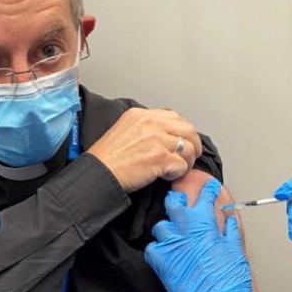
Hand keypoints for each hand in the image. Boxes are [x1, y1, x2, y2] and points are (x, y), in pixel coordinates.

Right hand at [87, 108, 202, 192]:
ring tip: (174, 169)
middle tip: (188, 157)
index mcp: (142, 115)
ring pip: (188, 148)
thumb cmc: (107, 158)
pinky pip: (182, 165)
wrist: (99, 174)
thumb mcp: (124, 129)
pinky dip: (177, 173)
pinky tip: (164, 176)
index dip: (182, 132)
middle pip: (188, 130)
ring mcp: (157, 140)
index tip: (181, 142)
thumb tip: (165, 135)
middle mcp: (151, 123)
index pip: (175, 117)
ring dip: (186, 161)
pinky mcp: (160, 158)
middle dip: (192, 145)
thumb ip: (145, 128)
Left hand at [145, 178, 260, 291]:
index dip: (206, 190)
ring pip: (160, 226)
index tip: (207, 188)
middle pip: (174, 204)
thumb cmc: (230, 279)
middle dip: (176, 200)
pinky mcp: (162, 262)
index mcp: (205, 225)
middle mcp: (186, 232)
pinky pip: (152, 249)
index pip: (204, 198)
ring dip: (167, 228)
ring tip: (173, 234)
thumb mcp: (235, 250)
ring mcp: (172, 246)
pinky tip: (164, 253)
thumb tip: (229, 220)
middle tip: (180, 201)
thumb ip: (230, 231)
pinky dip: (157, 249)